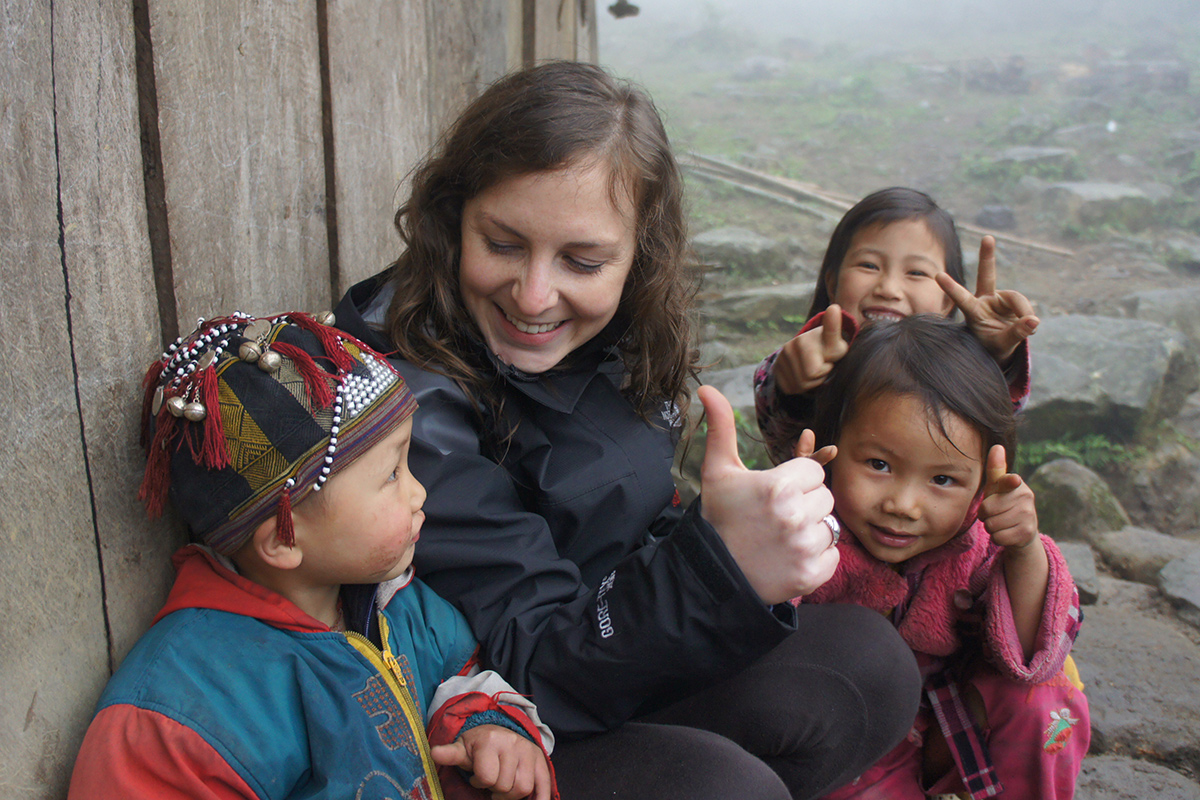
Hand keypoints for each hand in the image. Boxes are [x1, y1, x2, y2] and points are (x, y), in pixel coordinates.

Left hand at [430, 724, 551, 799]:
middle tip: (491, 781)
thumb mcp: (462, 748)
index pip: (487, 777)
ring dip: (511, 794)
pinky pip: (543, 786)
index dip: (479, 782)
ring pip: (523, 788)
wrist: (499, 733)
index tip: (477, 777)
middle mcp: (512, 743)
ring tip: (503, 786)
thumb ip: (450, 754)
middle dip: (495, 789)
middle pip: (505, 786)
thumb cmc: (477, 746)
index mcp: (490, 740)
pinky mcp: (540, 760)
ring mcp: (528, 751)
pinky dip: (539, 798)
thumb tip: (434, 753)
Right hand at [698, 385, 838, 603]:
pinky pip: (832, 555)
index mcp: (778, 486)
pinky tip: (789, 556)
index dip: (796, 480)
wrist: (711, 572)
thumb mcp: (718, 470)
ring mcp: (804, 548)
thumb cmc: (719, 516)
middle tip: (776, 516)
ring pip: (830, 526)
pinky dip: (816, 557)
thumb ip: (721, 427)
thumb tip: (706, 387)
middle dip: (805, 503)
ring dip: (811, 530)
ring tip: (782, 536)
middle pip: (825, 497)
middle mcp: (794, 516)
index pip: (815, 472)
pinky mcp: (810, 575)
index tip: (774, 493)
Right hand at [772, 305, 850, 394]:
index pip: (829, 330)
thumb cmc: (826, 350)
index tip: (834, 309)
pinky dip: (800, 386)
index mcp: (819, 335)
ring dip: (812, 382)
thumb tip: (834, 309)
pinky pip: (791, 388)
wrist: (805, 354)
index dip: (832, 322)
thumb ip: (838, 340)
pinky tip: (803, 375)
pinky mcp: (776, 368)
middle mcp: (797, 342)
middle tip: (823, 366)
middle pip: (811, 374)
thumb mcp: (837, 345)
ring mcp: (783, 355)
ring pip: (801, 384)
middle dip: (821, 375)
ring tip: (814, 371)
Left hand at [936, 236, 1038, 365]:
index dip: (951, 288)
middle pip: (986, 275)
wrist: (1001, 347)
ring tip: (1028, 329)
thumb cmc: (993, 346)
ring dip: (1024, 312)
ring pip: (1016, 299)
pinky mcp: (1012, 300)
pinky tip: (1030, 326)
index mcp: (973, 312)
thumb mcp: (1002, 344)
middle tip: (988, 238)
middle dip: (987, 256)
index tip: (937, 275)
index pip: (961, 299)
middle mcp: (984, 300)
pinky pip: (1025, 306)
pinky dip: (1029, 317)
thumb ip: (1016, 333)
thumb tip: (1034, 320)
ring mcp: (999, 298)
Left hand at [978, 445, 1038, 550]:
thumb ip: (995, 469)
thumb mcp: (997, 487)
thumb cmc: (1004, 503)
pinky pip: (998, 538)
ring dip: (991, 527)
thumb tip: (997, 446)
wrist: (1023, 530)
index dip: (1009, 482)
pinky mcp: (1027, 533)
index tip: (1013, 479)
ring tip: (1001, 522)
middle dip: (985, 515)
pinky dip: (998, 538)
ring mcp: (1028, 515)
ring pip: (991, 525)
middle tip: (996, 513)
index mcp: (1017, 483)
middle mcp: (1026, 497)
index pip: (1008, 481)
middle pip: (986, 509)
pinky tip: (1007, 533)